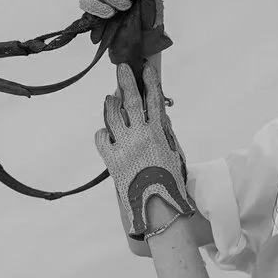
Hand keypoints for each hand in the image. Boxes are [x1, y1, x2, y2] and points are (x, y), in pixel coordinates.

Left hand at [95, 54, 194, 240]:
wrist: (157, 209)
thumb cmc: (171, 183)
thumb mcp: (175, 154)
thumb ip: (166, 133)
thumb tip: (160, 115)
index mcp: (159, 133)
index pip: (154, 101)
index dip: (151, 83)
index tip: (146, 70)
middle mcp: (140, 136)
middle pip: (130, 101)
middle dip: (126, 82)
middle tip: (121, 68)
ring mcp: (124, 146)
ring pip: (112, 116)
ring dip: (110, 104)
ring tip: (110, 97)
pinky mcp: (111, 160)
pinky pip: (102, 138)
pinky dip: (103, 132)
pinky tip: (106, 130)